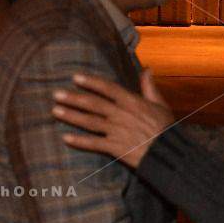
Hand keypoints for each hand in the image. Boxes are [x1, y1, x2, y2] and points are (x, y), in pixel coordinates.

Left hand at [52, 69, 172, 169]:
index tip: (75, 77)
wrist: (168, 153)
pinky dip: (79, 141)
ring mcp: (116, 131)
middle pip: (93, 104)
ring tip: (55, 111)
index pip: (107, 88)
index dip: (91, 82)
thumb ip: (149, 87)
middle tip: (56, 94)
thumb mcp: (160, 104)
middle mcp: (121, 114)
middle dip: (73, 98)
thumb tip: (146, 69)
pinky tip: (65, 138)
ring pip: (89, 122)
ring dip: (71, 116)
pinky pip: (94, 143)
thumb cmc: (166, 128)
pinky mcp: (115, 148)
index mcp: (132, 102)